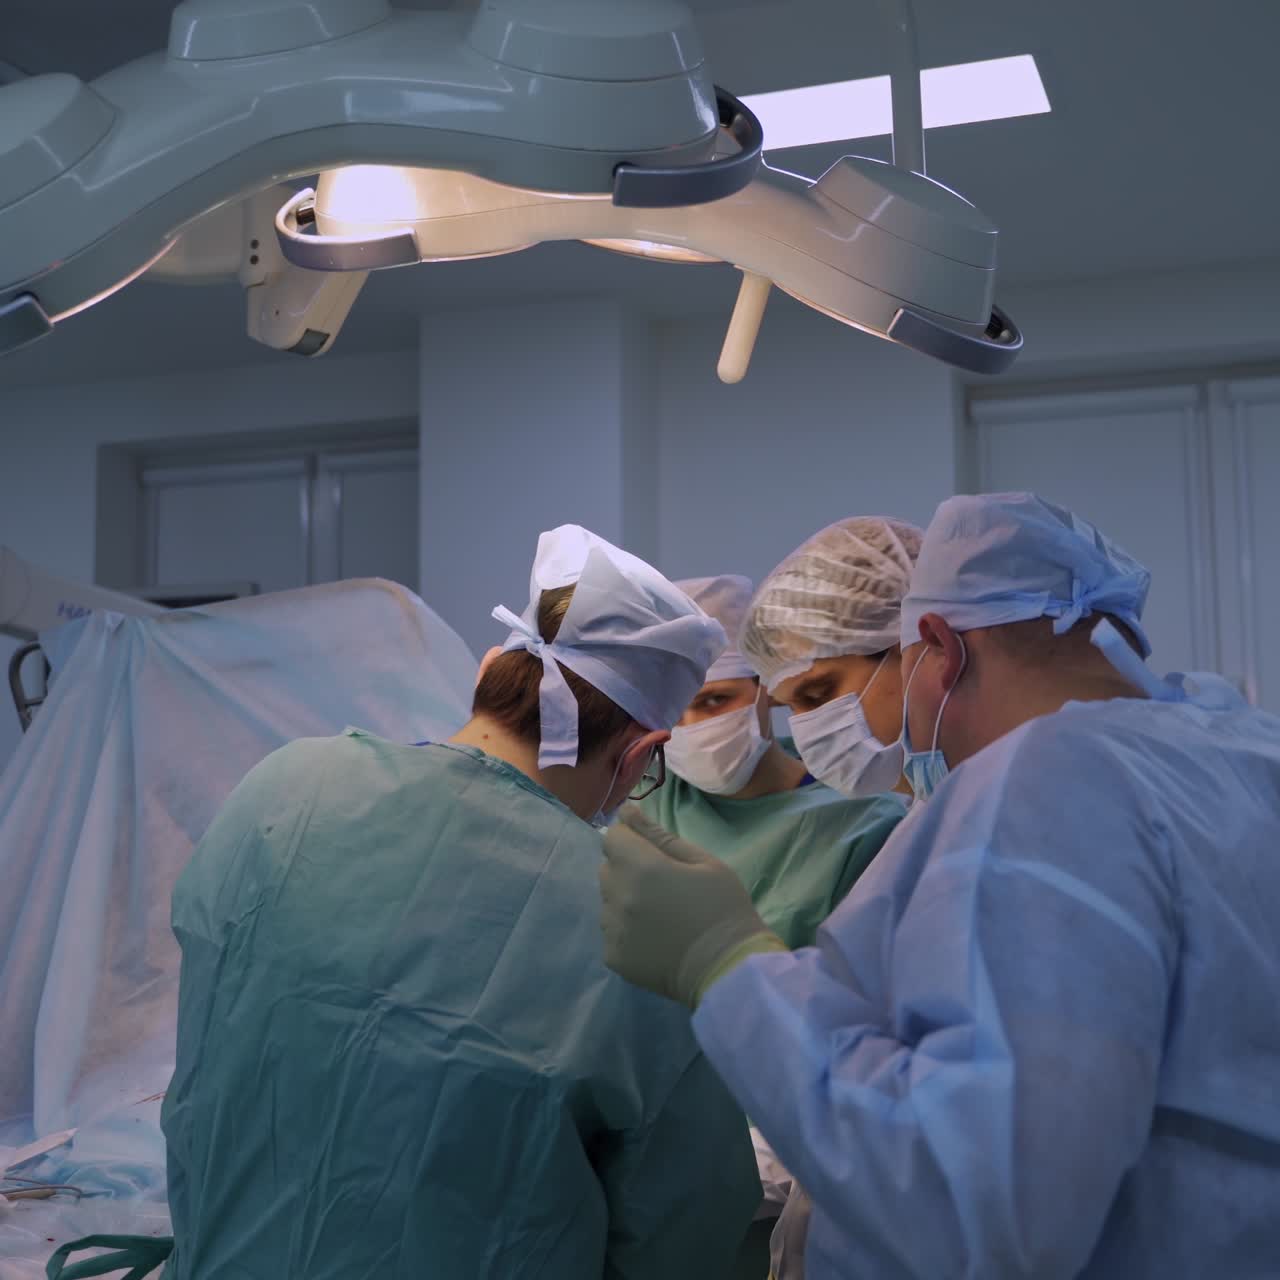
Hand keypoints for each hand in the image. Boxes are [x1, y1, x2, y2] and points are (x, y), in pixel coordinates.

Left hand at [600, 806, 780, 1006]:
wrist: (728, 968)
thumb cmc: (723, 907)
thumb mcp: (702, 861)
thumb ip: (658, 835)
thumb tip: (626, 811)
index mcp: (641, 868)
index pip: (612, 838)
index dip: (631, 839)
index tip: (653, 853)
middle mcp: (618, 896)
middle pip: (607, 868)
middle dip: (627, 868)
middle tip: (662, 885)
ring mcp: (612, 930)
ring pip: (608, 901)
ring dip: (625, 900)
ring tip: (660, 915)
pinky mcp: (613, 957)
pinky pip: (612, 931)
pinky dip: (627, 930)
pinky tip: (655, 937)